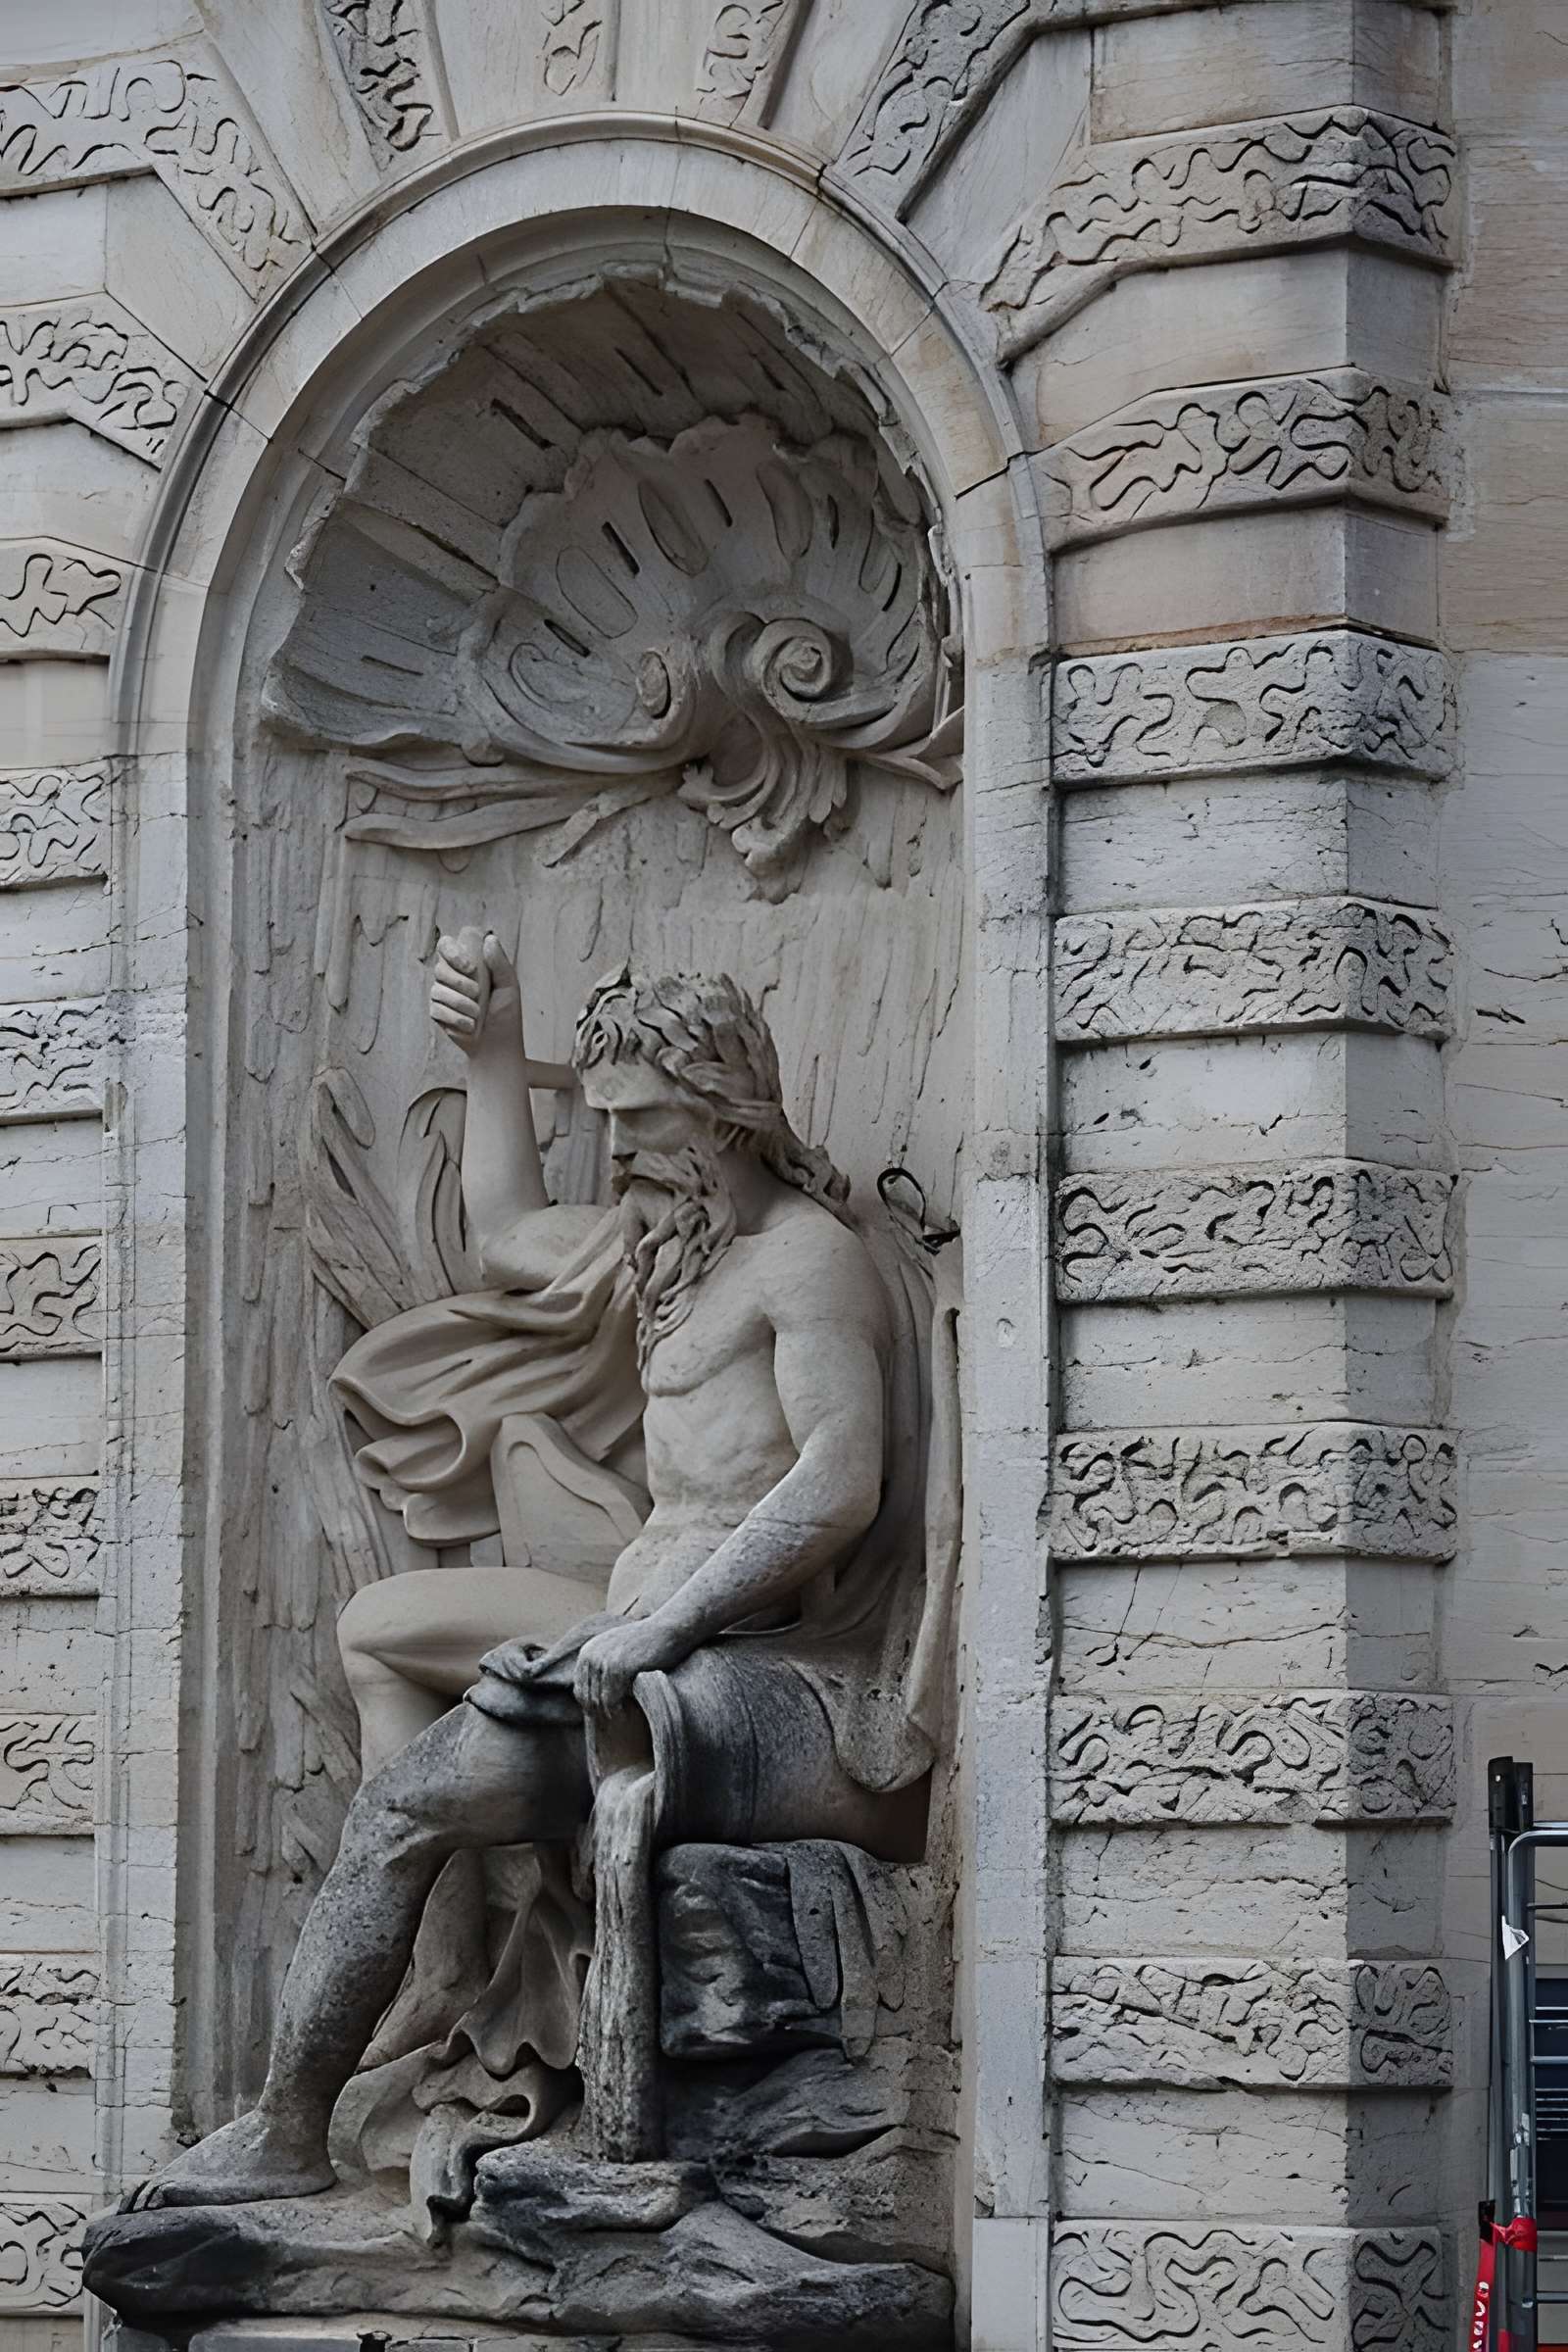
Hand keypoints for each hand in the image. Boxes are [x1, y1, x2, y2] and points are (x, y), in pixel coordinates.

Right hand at [431, 926, 518, 1057]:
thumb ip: (500, 963)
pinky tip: (468, 1025)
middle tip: (478, 994)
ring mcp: (441, 993)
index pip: (448, 945)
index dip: (453, 952)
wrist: (497, 1045)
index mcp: (467, 963)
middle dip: (459, 982)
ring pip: (437, 989)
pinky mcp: (436, 1012)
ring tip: (477, 1014)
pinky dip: (455, 1017)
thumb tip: (489, 938)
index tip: (471, 968)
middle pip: (440, 967)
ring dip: (460, 1003)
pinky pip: (436, 1008)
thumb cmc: (506, 1014)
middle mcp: (451, 975)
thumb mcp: (509, 986)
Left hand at [573, 1615, 690, 1716]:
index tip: (608, 1716)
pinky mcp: (617, 1667)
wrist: (668, 1628)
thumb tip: (593, 1704)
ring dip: (609, 1714)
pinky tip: (629, 1712)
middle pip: (587, 1697)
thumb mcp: (617, 1651)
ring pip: (597, 1701)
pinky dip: (618, 1711)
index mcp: (588, 1651)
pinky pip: (610, 1700)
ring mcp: (603, 1660)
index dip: (592, 1706)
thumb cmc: (648, 1644)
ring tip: (624, 1717)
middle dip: (600, 1713)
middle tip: (617, 1720)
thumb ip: (602, 1668)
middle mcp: (590, 1654)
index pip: (580, 1690)